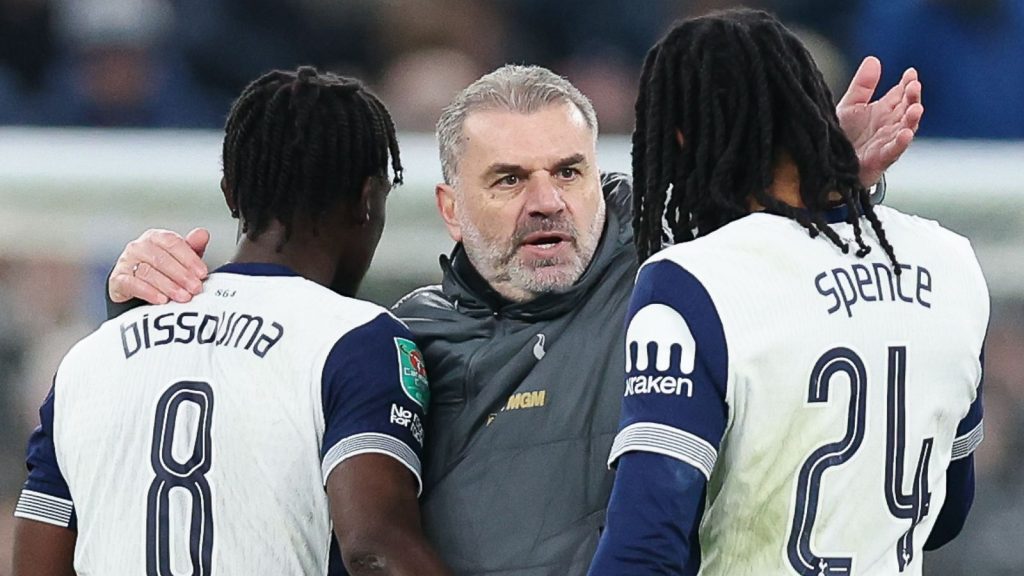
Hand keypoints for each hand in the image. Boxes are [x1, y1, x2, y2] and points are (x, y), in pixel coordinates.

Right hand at [109, 228, 209, 304]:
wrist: (136, 287)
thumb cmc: (162, 269)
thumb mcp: (180, 258)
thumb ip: (193, 247)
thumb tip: (203, 234)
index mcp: (155, 237)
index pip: (173, 243)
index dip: (190, 259)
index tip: (202, 273)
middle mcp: (138, 246)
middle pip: (161, 258)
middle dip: (182, 275)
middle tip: (195, 288)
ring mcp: (126, 262)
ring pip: (148, 272)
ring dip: (169, 286)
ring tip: (183, 297)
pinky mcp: (117, 279)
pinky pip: (132, 284)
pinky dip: (148, 292)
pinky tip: (162, 300)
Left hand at [836, 56, 923, 187]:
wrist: (829, 164)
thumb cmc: (843, 137)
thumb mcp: (850, 106)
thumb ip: (863, 85)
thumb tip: (873, 59)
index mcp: (884, 111)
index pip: (901, 94)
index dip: (907, 84)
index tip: (910, 73)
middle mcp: (889, 126)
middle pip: (907, 109)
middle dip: (912, 98)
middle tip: (914, 86)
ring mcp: (886, 143)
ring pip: (906, 129)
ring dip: (912, 119)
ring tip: (916, 108)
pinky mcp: (879, 160)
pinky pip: (893, 151)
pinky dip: (900, 143)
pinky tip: (905, 134)